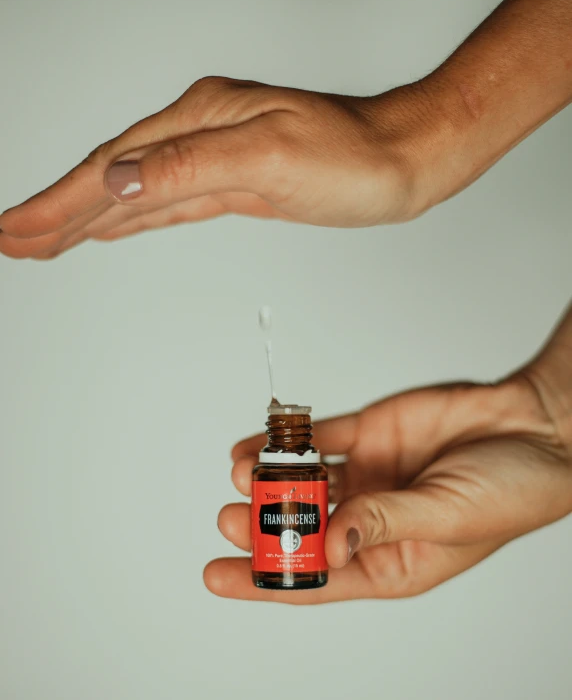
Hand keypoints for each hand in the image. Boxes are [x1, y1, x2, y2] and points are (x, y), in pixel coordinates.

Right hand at [0, 77, 439, 258]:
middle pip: (110, 178)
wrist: (401, 162)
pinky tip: (112, 226)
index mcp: (200, 120)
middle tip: (13, 239)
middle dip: (57, 213)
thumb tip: (117, 179)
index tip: (18, 230)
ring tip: (45, 237)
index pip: (111, 168)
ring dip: (85, 217)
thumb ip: (189, 165)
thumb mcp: (270, 156)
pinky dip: (131, 218)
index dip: (60, 203)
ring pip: (134, 194)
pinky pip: (167, 204)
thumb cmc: (354, 155)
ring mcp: (214, 158)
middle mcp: (200, 134)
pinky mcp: (233, 183)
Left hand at [204, 330, 571, 603]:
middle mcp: (370, 519)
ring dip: (269, 480)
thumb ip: (383, 523)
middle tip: (229, 518)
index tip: (217, 575)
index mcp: (391, 560)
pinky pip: (316, 441)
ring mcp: (366, 476)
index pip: (316, 578)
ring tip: (242, 476)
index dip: (264, 580)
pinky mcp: (366, 435)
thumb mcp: (446, 518)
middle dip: (261, 526)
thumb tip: (328, 544)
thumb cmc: (509, 490)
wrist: (533, 426)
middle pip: (301, 528)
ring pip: (303, 482)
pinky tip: (255, 446)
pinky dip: (285, 442)